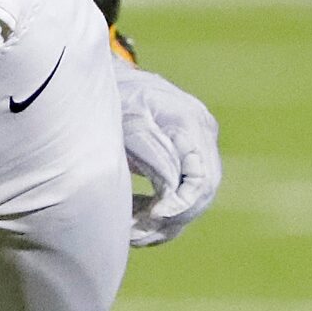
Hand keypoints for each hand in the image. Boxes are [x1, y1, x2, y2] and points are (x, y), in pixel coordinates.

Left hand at [117, 61, 219, 246]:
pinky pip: (182, 192)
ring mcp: (197, 144)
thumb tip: (173, 194)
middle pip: (202, 193)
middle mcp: (202, 134)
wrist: (109, 77)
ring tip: (128, 230)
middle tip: (132, 233)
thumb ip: (153, 153)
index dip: (181, 206)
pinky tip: (132, 217)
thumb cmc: (113, 96)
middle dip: (169, 220)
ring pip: (193, 199)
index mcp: (190, 123)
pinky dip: (159, 212)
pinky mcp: (186, 155)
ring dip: (162, 222)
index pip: (202, 179)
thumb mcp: (127, 122)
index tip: (152, 218)